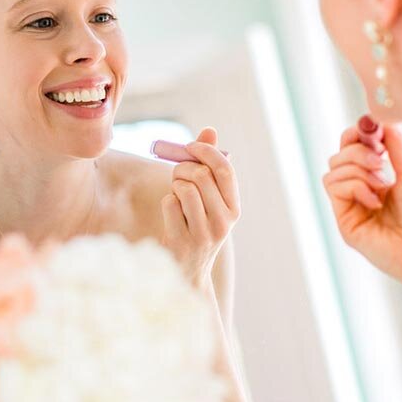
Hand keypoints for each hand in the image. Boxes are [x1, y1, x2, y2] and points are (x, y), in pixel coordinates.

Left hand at [154, 128, 237, 288]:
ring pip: (184, 188)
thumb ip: (209, 165)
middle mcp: (224, 222)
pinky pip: (169, 204)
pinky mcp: (181, 240)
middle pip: (201, 175)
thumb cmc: (196, 225)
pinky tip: (172, 216)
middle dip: (183, 167)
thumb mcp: (210, 200)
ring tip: (176, 196)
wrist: (187, 270)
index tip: (190, 146)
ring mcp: (203, 233)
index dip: (206, 151)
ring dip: (174, 186)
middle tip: (177, 174)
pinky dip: (166, 204)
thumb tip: (210, 131)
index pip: (225, 169)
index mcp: (234, 209)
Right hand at [323, 116, 401, 290]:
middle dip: (358, 151)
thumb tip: (381, 122)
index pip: (352, 149)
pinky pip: (335, 187)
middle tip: (381, 159)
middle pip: (338, 156)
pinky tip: (375, 201)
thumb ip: (395, 147)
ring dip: (357, 169)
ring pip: (333, 169)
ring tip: (381, 183)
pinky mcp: (344, 220)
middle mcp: (359, 191)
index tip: (374, 131)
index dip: (357, 135)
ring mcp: (350, 206)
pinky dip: (355, 186)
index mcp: (375, 179)